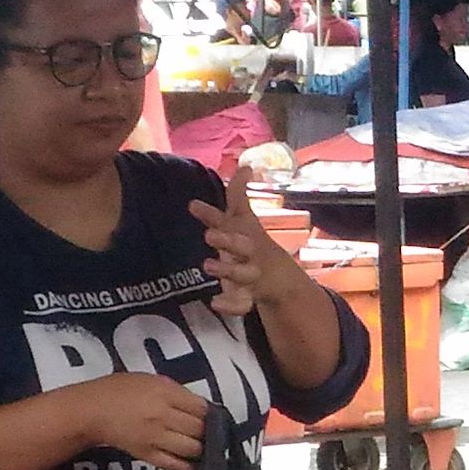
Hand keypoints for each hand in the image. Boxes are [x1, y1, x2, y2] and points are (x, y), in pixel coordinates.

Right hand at [71, 372, 209, 469]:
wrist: (91, 411)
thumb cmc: (118, 391)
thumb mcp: (150, 379)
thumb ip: (175, 391)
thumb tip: (199, 406)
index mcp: (164, 393)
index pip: (201, 408)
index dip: (209, 414)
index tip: (210, 417)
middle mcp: (162, 416)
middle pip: (199, 429)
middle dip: (207, 432)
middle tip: (206, 433)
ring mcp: (156, 437)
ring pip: (192, 448)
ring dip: (200, 449)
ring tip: (199, 446)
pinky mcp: (148, 455)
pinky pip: (175, 465)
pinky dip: (187, 466)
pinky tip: (191, 463)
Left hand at [190, 165, 301, 320]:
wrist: (276, 275)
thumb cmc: (251, 241)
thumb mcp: (244, 219)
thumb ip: (239, 194)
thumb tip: (246, 164)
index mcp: (244, 232)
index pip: (228, 219)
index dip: (211, 213)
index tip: (192, 206)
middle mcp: (248, 252)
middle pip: (241, 245)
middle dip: (227, 240)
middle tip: (209, 235)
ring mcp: (249, 274)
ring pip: (241, 273)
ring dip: (226, 269)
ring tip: (206, 266)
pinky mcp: (246, 295)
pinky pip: (241, 304)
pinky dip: (230, 305)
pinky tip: (215, 303)